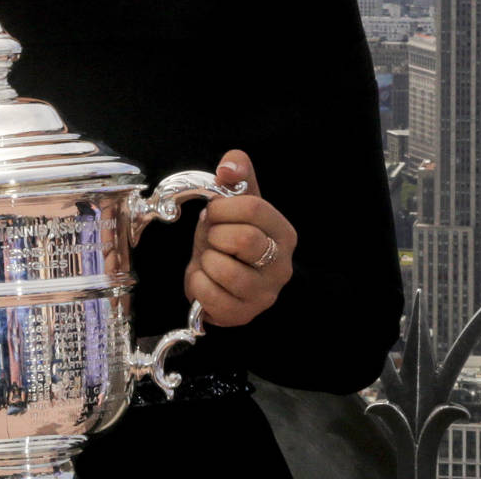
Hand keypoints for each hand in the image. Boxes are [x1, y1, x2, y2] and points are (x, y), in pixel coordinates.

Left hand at [184, 150, 296, 326]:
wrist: (223, 279)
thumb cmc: (230, 238)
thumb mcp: (234, 204)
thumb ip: (236, 176)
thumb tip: (229, 166)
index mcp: (283, 233)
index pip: (254, 208)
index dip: (223, 207)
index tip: (213, 212)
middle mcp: (281, 265)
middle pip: (244, 239)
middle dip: (215, 235)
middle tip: (211, 237)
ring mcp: (265, 294)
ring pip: (227, 271)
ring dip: (206, 261)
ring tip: (209, 259)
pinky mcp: (243, 315)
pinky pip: (212, 297)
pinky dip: (198, 284)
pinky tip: (204, 279)